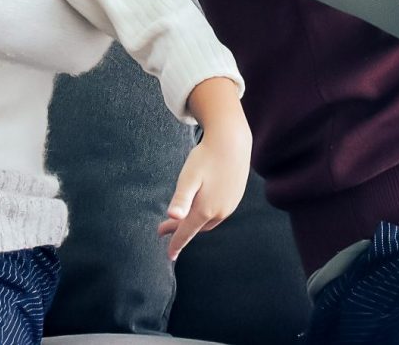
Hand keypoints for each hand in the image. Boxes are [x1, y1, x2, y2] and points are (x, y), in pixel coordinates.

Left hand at [156, 127, 250, 259]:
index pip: (186, 233)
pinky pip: (217, 213)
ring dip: (193, 222)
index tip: (169, 256)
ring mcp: (229, 205)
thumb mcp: (189, 177)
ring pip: (207, 221)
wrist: (232, 142)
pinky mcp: (235, 197)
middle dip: (180, 230)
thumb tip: (173, 217)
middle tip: (163, 228)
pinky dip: (205, 215)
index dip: (176, 245)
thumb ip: (181, 198)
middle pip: (196, 227)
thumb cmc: (206, 158)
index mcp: (205, 209)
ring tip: (180, 220)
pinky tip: (199, 207)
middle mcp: (220, 212)